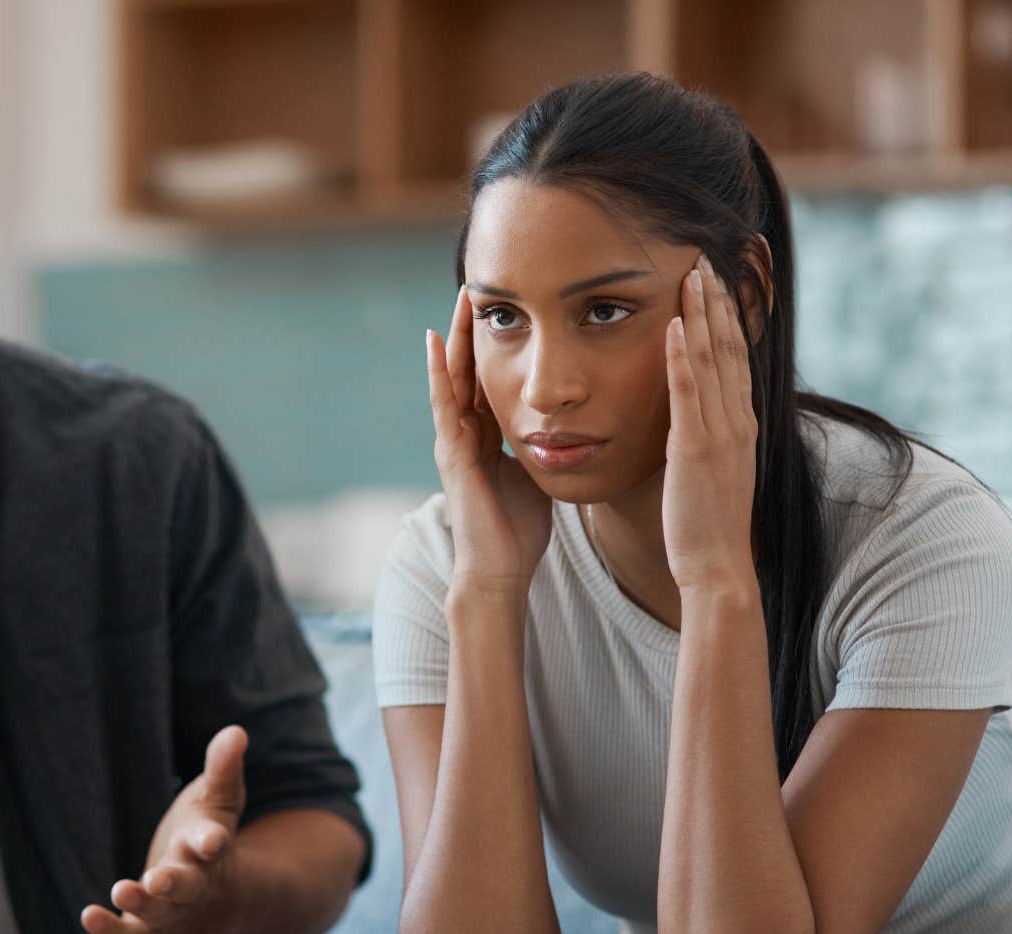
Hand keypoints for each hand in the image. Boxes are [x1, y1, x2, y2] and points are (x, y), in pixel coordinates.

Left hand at [81, 726, 247, 933]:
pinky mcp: (148, 930)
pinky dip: (112, 931)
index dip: (212, 841)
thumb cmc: (204, 834)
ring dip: (142, 903)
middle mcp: (195, 884)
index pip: (214, 843)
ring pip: (161, 914)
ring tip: (120, 889)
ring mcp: (173, 911)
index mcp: (211, 849)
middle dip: (175, 883)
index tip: (211, 839)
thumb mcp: (216, 799)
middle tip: (158, 878)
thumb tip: (236, 731)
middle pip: (189, 886)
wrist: (210, 896)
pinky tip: (88, 915)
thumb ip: (223, 768)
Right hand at [428, 286, 553, 593]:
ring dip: (456, 337)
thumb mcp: (538, 474)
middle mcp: (465, 433)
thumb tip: (574, 427)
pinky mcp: (452, 453)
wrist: (500, 569)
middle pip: (467, 369)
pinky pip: (444, 404)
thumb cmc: (519, 530)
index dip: (494, 343)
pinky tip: (437, 341)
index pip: (488, 379)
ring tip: (461, 299)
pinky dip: (439, 371)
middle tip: (478, 286)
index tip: (506, 307)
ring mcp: (454, 441)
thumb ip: (545, 448)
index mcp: (487, 437)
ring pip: (452, 377)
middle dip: (472, 329)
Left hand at [662, 256, 758, 593]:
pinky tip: (675, 325)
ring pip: (713, 360)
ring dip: (703, 313)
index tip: (719, 279)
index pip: (736, 356)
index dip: (729, 316)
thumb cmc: (707, 523)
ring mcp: (719, 432)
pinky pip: (689, 393)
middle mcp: (736, 420)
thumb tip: (690, 415)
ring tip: (693, 272)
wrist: (717, 566)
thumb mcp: (710, 468)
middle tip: (707, 256)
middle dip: (718, 300)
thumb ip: (704, 435)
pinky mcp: (694, 448)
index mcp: (740, 424)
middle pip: (730, 346)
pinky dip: (683, 357)